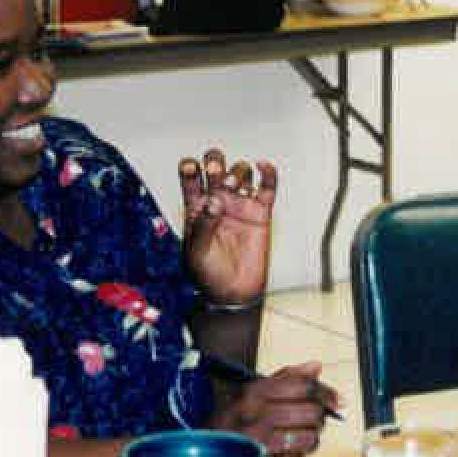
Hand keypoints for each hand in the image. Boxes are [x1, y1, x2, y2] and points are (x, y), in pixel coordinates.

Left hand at [179, 148, 276, 305]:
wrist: (233, 293)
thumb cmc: (208, 275)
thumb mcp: (196, 252)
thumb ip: (202, 225)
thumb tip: (213, 201)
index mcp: (196, 207)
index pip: (190, 177)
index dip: (189, 167)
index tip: (191, 168)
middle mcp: (217, 200)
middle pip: (216, 167)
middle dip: (216, 163)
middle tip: (216, 171)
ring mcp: (239, 204)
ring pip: (241, 172)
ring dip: (237, 171)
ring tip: (234, 185)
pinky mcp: (261, 212)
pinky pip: (267, 187)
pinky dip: (268, 173)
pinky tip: (263, 166)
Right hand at [210, 360, 336, 456]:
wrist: (202, 452)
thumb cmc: (235, 421)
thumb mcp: (255, 391)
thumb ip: (288, 377)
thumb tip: (316, 366)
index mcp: (255, 392)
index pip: (304, 386)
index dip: (326, 393)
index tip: (335, 401)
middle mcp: (255, 415)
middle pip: (311, 412)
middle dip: (318, 418)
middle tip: (310, 421)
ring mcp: (258, 443)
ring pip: (309, 439)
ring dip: (309, 441)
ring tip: (297, 438)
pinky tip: (286, 455)